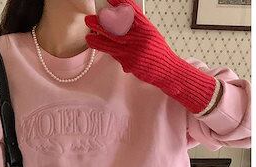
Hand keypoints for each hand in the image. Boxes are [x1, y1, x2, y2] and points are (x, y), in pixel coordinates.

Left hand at [85, 0, 218, 114]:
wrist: (167, 71)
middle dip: (103, 23)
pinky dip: (106, 50)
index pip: (132, 13)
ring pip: (112, 43)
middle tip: (91, 19)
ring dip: (99, 38)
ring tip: (89, 35)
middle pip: (118, 28)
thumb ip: (137, 31)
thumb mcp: (151, 37)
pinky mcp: (131, 63)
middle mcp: (141, 38)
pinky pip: (115, 55)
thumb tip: (119, 24)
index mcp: (147, 29)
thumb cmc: (159, 55)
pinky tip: (96, 44)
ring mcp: (135, 51)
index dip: (120, 4)